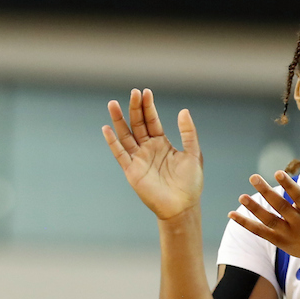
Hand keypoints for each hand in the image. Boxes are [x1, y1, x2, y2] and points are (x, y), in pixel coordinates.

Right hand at [103, 89, 202, 221]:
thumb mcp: (193, 154)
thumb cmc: (190, 183)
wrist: (182, 206)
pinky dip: (112, 142)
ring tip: (113, 104)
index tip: (146, 92)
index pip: (152, 120)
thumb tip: (183, 111)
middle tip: (134, 92)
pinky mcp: (132, 171)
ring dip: (119, 120)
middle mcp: (148, 149)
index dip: (148, 107)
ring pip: (125, 136)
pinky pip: (120, 154)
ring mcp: (139, 159)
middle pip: (137, 124)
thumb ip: (188, 133)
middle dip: (135, 108)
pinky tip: (106, 129)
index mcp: (162, 143)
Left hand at [229, 142, 299, 261]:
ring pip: (269, 221)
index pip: (299, 196)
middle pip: (281, 207)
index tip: (277, 172)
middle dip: (267, 193)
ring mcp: (288, 233)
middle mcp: (299, 221)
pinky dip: (246, 223)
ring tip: (241, 197)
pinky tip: (232, 214)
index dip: (288, 185)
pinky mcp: (278, 241)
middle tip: (253, 177)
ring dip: (254, 209)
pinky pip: (260, 232)